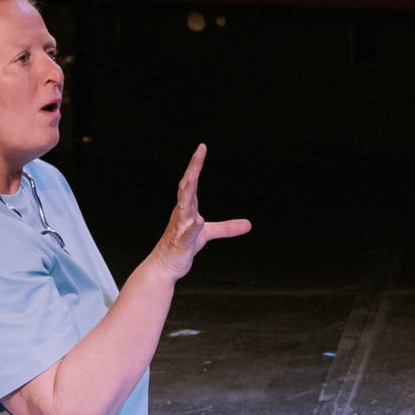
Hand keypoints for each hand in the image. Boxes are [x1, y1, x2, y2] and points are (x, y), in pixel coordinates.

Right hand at [151, 144, 250, 280]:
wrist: (165, 266)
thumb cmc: (183, 246)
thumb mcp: (207, 234)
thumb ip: (226, 228)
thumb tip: (248, 224)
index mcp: (187, 208)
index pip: (191, 183)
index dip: (196, 165)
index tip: (201, 148)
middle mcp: (182, 213)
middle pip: (186, 188)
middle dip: (192, 170)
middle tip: (198, 153)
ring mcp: (180, 227)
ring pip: (183, 207)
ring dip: (187, 192)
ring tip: (191, 178)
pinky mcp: (181, 243)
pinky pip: (186, 233)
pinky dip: (192, 227)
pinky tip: (198, 221)